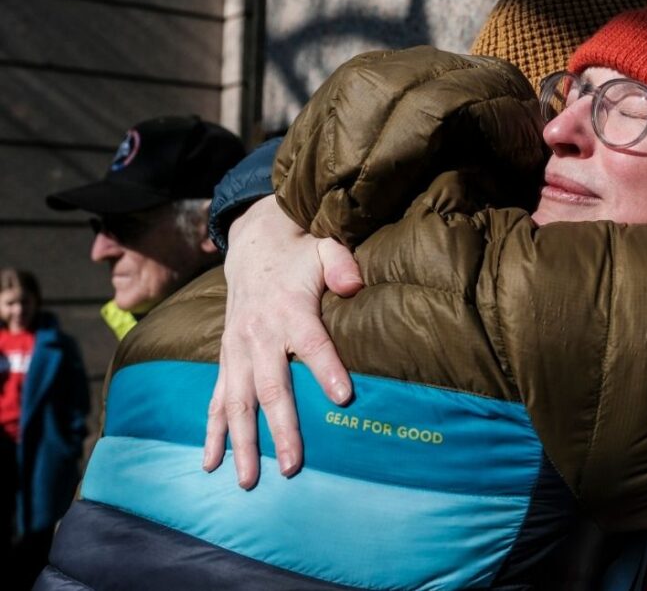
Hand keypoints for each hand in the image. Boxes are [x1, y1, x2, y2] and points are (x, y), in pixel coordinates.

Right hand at [203, 195, 363, 487]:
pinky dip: (212, 433)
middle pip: (270, 387)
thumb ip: (341, 264)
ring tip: (248, 481)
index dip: (327, 369)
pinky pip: (215, 400)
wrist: (253, 244)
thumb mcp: (325, 247)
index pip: (312, 343)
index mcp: (289, 310)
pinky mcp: (226, 359)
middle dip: (281, 428)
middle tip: (293, 466)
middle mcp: (258, 334)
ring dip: (241, 444)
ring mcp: (237, 350)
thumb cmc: (299, 253)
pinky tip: (212, 464)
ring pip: (236, 403)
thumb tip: (354, 285)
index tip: (344, 398)